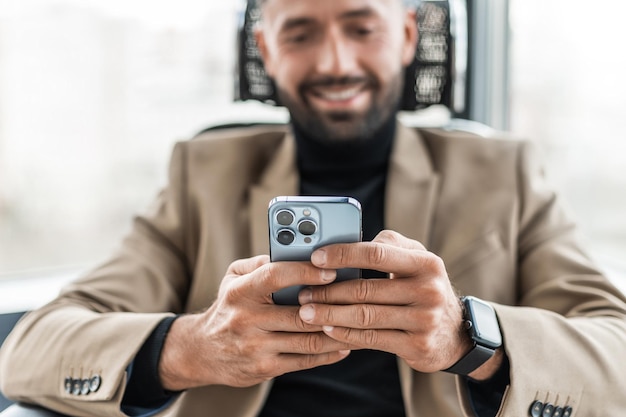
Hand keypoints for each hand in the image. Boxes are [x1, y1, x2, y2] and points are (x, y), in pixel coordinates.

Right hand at [159, 255, 350, 389]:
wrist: (202, 351)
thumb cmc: (228, 307)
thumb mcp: (233, 278)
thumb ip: (261, 262)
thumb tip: (293, 252)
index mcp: (240, 292)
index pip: (276, 276)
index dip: (306, 272)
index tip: (332, 269)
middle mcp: (246, 320)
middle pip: (300, 313)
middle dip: (331, 306)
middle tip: (356, 297)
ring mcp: (256, 347)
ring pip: (308, 339)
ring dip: (337, 331)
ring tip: (357, 320)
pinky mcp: (265, 368)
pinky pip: (305, 360)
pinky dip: (329, 353)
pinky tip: (344, 344)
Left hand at [297, 230, 498, 377]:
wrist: (456, 334)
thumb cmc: (424, 288)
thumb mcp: (417, 260)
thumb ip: (389, 245)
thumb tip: (352, 241)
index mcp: (426, 262)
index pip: (376, 253)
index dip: (343, 254)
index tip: (315, 258)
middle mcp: (428, 290)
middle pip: (365, 289)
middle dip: (328, 291)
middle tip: (302, 292)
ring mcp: (424, 320)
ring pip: (365, 316)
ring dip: (330, 314)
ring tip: (307, 312)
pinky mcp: (417, 346)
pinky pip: (371, 339)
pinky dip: (345, 334)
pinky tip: (327, 329)